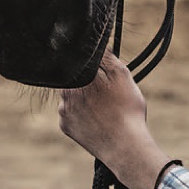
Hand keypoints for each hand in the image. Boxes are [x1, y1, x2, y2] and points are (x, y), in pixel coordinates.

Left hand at [58, 50, 171, 188]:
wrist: (124, 147)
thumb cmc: (126, 109)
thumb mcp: (122, 75)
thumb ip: (106, 55)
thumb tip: (97, 42)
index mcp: (77, 76)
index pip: (75, 60)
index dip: (87, 63)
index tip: (99, 70)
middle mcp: (65, 91)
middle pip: (73, 78)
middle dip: (87, 80)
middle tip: (106, 90)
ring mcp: (63, 110)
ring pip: (71, 96)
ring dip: (83, 97)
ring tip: (104, 107)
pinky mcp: (65, 126)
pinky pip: (70, 113)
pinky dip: (81, 114)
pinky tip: (96, 118)